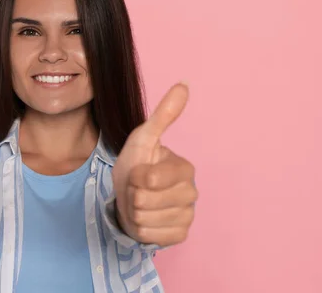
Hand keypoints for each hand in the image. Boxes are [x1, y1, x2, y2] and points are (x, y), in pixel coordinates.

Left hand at [111, 82, 197, 246]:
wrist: (129, 197)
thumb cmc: (136, 166)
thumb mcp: (143, 138)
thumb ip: (163, 115)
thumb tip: (183, 84)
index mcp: (185, 169)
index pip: (149, 179)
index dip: (134, 176)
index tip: (138, 172)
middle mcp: (192, 194)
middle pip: (143, 200)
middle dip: (132, 194)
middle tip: (137, 188)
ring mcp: (188, 217)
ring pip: (144, 219)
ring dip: (133, 211)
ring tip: (140, 202)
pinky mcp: (180, 236)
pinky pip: (150, 236)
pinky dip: (140, 229)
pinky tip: (146, 219)